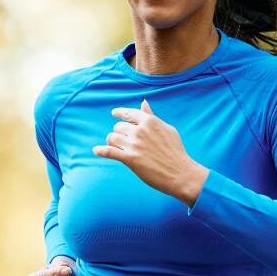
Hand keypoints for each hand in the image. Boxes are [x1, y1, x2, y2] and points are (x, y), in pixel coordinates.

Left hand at [92, 98, 208, 205]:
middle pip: (118, 127)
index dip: (119, 113)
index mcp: (149, 121)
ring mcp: (134, 144)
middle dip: (120, 133)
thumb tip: (143, 102)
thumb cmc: (175, 151)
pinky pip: (109, 152)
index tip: (114, 113)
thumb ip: (152, 116)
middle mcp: (140, 130)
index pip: (128, 113)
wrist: (180, 173)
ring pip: (112, 138)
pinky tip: (96, 151)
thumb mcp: (167, 129)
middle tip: (125, 141)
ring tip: (117, 148)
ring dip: (113, 143)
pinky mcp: (129, 159)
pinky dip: (101, 151)